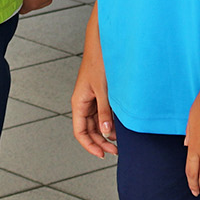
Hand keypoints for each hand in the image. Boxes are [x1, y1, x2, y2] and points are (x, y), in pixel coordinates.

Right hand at [71, 44, 118, 158]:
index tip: (102, 154)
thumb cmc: (98, 62)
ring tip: (121, 140)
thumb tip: (106, 133)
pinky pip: (102, 114)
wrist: (102, 44)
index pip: (80, 132)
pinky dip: (110, 122)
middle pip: (89, 130)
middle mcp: (83, 103)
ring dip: (106, 133)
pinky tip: (120, 126)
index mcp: (79, 103)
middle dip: (101, 142)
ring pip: (96, 123)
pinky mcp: (99, 95)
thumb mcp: (103, 90)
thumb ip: (104, 112)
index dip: (90, 146)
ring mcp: (91, 99)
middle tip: (116, 151)